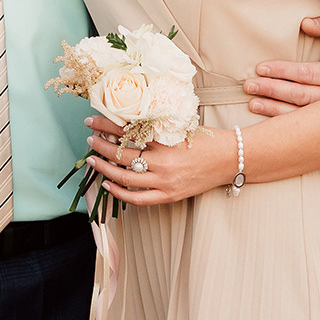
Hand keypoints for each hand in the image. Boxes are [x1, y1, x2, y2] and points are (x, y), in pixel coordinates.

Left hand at [83, 116, 236, 207]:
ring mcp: (165, 181)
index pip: (127, 131)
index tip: (92, 120)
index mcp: (166, 140)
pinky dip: (120, 192)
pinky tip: (108, 183)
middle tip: (89, 138)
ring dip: (105, 167)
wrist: (230, 159)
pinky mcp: (169, 196)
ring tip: (92, 159)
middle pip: (122, 154)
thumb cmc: (207, 139)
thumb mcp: (180, 127)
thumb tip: (126, 122)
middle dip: (101, 145)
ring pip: (125, 177)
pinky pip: (138, 198)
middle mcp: (163, 162)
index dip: (106, 126)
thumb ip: (156, 126)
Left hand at [244, 14, 319, 116]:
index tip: (261, 67)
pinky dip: (279, 119)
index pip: (307, 73)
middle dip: (272, 90)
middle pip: (300, 95)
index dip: (283, 71)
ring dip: (272, 108)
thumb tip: (305, 23)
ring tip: (252, 102)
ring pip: (299, 113)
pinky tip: (263, 114)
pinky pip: (300, 124)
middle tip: (249, 85)